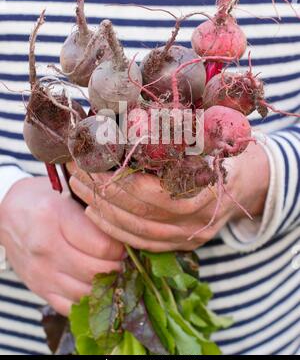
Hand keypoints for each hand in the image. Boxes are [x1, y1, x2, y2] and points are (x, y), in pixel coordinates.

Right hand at [0, 176, 124, 315]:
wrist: (4, 214)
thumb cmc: (41, 198)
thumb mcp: (67, 192)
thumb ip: (94, 210)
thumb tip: (126, 229)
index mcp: (56, 217)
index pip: (102, 246)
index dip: (121, 246)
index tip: (125, 241)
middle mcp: (47, 247)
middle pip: (97, 271)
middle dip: (117, 266)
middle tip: (123, 258)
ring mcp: (41, 272)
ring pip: (86, 292)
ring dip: (105, 285)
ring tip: (112, 271)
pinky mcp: (38, 288)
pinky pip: (70, 307)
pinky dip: (87, 300)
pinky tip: (95, 287)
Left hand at [68, 142, 269, 251]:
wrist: (251, 180)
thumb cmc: (226, 149)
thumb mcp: (209, 134)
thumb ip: (176, 130)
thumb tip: (126, 115)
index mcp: (207, 188)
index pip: (152, 193)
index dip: (116, 179)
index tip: (89, 160)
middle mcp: (199, 220)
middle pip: (140, 214)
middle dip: (101, 193)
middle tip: (75, 172)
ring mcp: (192, 236)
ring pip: (139, 233)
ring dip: (103, 213)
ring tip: (79, 189)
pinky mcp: (184, 244)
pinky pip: (145, 244)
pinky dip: (116, 230)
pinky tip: (95, 213)